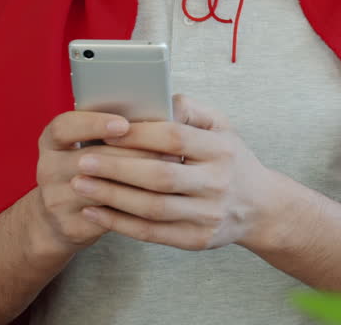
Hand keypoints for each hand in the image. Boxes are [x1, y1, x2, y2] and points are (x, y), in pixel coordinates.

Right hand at [32, 110, 172, 254]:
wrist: (59, 219)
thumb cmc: (90, 171)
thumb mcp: (92, 144)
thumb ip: (120, 128)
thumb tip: (168, 108)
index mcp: (52, 142)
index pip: (64, 127)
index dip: (93, 124)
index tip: (123, 124)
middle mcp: (47, 169)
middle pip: (90, 158)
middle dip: (133, 153)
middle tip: (168, 149)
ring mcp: (55, 200)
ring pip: (101, 188)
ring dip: (138, 180)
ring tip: (169, 172)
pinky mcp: (70, 226)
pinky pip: (107, 216)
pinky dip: (134, 206)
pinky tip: (157, 198)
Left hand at [71, 95, 282, 250]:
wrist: (260, 207)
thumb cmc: (231, 160)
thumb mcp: (223, 126)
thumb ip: (190, 109)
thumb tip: (157, 100)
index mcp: (222, 149)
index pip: (175, 138)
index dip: (139, 134)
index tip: (107, 131)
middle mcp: (217, 183)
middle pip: (160, 176)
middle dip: (117, 168)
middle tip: (84, 160)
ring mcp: (208, 215)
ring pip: (152, 208)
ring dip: (112, 197)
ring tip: (80, 185)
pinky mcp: (196, 240)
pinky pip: (151, 233)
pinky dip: (119, 223)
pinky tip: (95, 211)